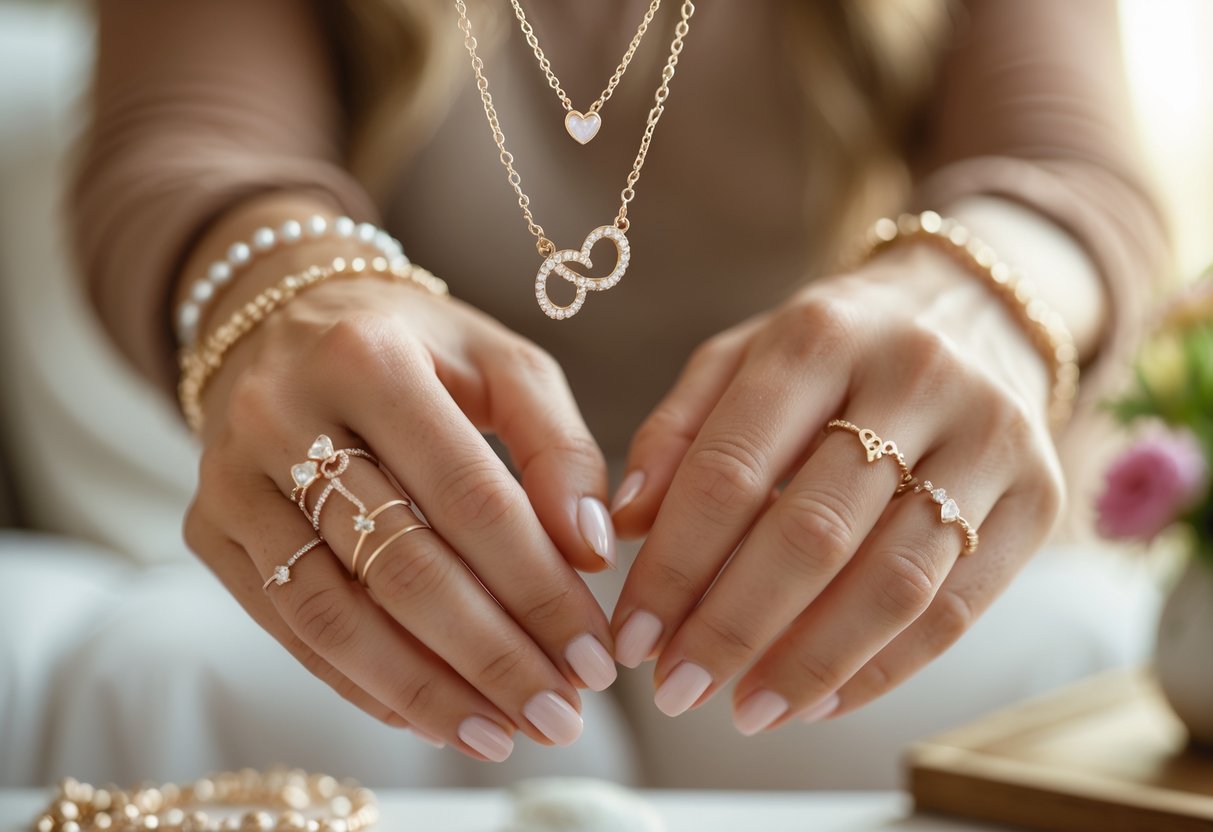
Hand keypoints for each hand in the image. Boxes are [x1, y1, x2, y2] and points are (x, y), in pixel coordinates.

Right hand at [184, 272, 618, 761]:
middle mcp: (284, 415)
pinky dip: (362, 683)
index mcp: (370, 357)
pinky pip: (289, 627)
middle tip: (560, 714)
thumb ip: (557, 445)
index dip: (539, 590)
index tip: (593, 657)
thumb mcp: (499, 362)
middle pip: (402, 567)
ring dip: (425, 691)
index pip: (473, 499)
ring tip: (500, 733)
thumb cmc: (414, 348)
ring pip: (334, 614)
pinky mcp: (210, 529)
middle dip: (492, 657)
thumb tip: (590, 553)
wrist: (280, 323)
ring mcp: (233, 478)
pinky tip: (428, 713)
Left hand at [609, 242, 1064, 732]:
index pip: (730, 471)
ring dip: (809, 664)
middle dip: (734, 627)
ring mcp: (989, 437)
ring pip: (895, 582)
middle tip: (677, 689)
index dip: (674, 566)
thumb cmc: (830, 350)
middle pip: (813, 534)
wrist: (972, 310)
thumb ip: (677, 432)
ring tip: (746, 711)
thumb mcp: (741, 358)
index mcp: (818, 335)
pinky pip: (958, 609)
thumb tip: (624, 526)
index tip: (632, 637)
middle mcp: (913, 377)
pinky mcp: (1039, 497)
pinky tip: (820, 700)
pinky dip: (883, 669)